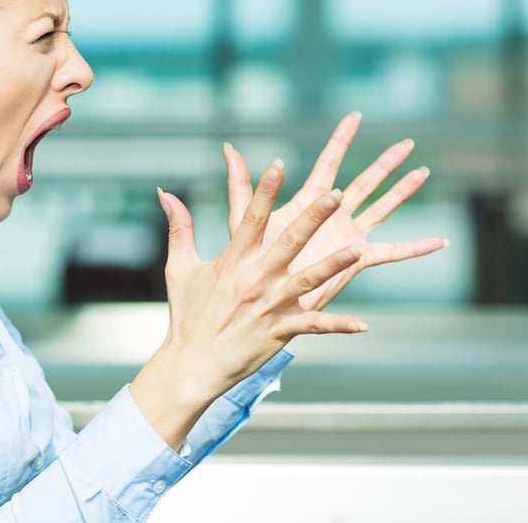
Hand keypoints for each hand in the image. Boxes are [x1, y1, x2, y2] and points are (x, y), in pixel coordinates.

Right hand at [130, 163, 365, 448]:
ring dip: (334, 265)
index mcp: (233, 260)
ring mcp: (270, 306)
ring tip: (357, 249)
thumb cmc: (187, 316)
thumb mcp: (178, 268)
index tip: (279, 164)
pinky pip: (313, 327)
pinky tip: (363, 324)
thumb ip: (179, 227)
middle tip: (335, 195)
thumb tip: (164, 192)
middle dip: (313, 217)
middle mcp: (255, 279)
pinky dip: (338, 326)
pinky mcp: (280, 331)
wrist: (192, 365)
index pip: (251, 218)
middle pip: (289, 242)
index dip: (265, 190)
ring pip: (308, 281)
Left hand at [224, 112, 446, 310]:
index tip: (355, 116)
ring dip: (402, 192)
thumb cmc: (246, 261)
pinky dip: (415, 248)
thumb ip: (240, 183)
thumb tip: (228, 147)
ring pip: (381, 208)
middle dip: (384, 163)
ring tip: (424, 172)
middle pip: (364, 182)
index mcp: (307, 203)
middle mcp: (331, 216)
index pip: (327, 163)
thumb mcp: (242, 218)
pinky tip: (439, 242)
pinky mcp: (355, 261)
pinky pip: (391, 253)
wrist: (257, 299)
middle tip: (407, 142)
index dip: (340, 140)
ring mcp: (346, 237)